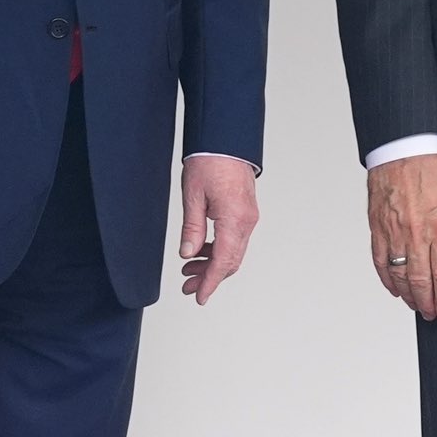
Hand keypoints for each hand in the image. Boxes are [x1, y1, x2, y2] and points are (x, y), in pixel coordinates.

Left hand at [179, 156, 258, 304]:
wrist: (226, 139)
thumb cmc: (210, 161)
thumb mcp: (193, 196)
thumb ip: (191, 229)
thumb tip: (187, 254)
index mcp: (234, 219)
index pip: (223, 262)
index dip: (210, 283)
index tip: (199, 297)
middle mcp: (247, 221)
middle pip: (231, 261)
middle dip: (209, 277)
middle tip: (187, 286)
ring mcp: (249, 217)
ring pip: (234, 252)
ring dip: (213, 264)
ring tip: (189, 269)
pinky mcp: (246, 211)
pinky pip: (236, 239)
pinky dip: (219, 250)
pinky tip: (201, 250)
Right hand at [368, 154, 436, 319]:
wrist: (401, 149)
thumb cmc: (430, 170)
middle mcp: (415, 233)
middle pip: (420, 279)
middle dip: (426, 302)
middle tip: (430, 315)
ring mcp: (393, 232)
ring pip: (398, 275)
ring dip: (407, 295)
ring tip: (415, 305)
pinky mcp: (377, 227)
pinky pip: (381, 261)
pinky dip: (386, 279)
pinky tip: (394, 289)